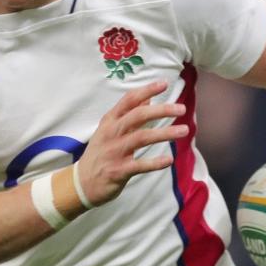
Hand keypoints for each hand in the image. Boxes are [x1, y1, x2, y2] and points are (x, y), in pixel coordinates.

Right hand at [77, 80, 187, 205]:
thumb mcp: (109, 130)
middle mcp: (111, 133)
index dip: (146, 91)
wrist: (82, 182)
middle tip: (181, 109)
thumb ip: (128, 114)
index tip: (164, 84)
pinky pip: (140, 165)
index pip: (129, 100)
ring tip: (183, 131)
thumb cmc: (100, 153)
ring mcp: (114, 152)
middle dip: (161, 111)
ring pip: (141, 138)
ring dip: (164, 133)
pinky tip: (169, 160)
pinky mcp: (118, 171)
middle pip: (138, 116)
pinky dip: (155, 163)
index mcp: (109, 121)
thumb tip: (148, 99)